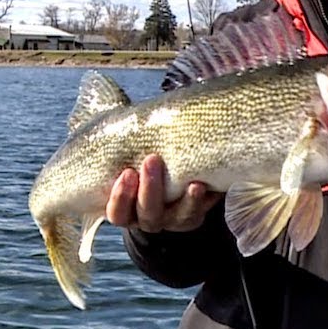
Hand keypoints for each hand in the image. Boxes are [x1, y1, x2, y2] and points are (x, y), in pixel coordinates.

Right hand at [106, 153, 222, 232]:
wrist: (164, 178)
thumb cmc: (136, 161)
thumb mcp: (126, 158)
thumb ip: (121, 146)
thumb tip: (114, 108)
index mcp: (126, 209)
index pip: (117, 211)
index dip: (121, 196)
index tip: (127, 172)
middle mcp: (148, 217)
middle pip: (148, 212)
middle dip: (150, 189)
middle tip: (152, 160)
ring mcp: (173, 220)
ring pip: (180, 217)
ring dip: (188, 201)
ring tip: (195, 184)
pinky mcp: (194, 216)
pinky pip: (202, 213)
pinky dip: (209, 200)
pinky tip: (212, 186)